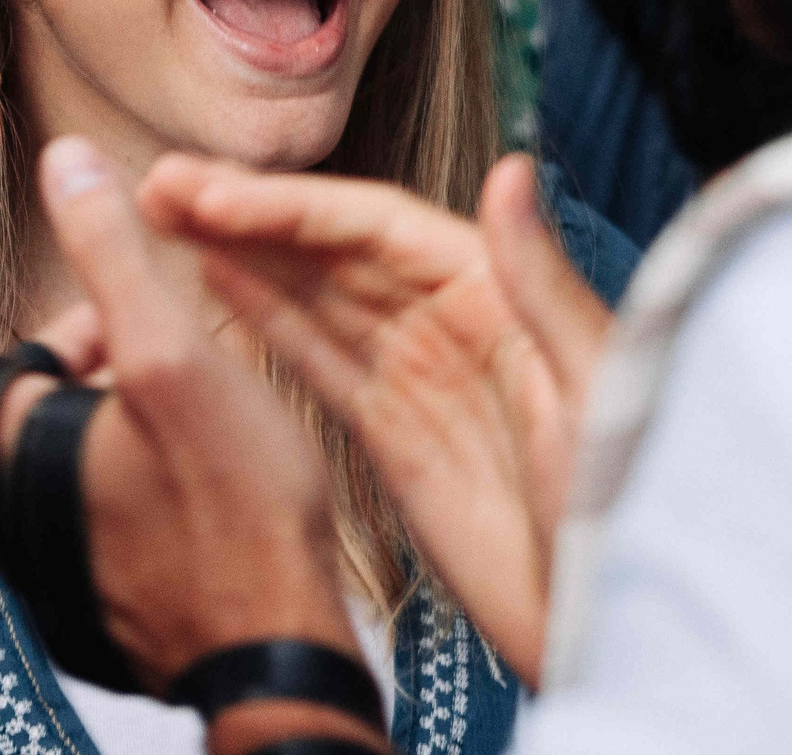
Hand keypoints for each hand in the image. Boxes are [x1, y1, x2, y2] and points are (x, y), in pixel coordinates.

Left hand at [0, 137, 363, 697]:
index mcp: (6, 444)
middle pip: (1, 399)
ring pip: (46, 450)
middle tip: (129, 318)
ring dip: (95, 399)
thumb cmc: (232, 505)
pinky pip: (80, 502)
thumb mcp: (175, 354)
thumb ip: (112, 255)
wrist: (270, 650)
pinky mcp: (90, 596)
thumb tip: (64, 160)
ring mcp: (45, 561)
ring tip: (176, 379)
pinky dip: (115, 458)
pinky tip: (188, 456)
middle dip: (62, 340)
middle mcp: (5, 510)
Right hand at [137, 154, 611, 685]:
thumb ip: (541, 283)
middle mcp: (458, 322)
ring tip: (163, 219)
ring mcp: (424, 380)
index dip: (291, 208)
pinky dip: (268, 326)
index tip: (211, 195)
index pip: (377, 230)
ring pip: (317, 302)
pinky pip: (323, 366)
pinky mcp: (400, 439)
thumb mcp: (595, 386)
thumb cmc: (630, 500)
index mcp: (502, 295)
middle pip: (334, 254)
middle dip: (248, 218)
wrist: (614, 619)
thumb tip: (510, 171)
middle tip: (160, 186)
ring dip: (243, 257)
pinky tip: (214, 288)